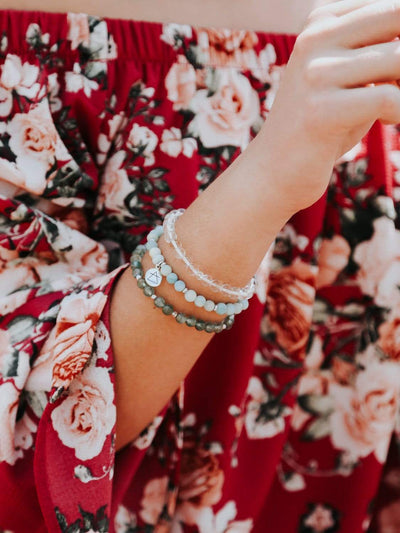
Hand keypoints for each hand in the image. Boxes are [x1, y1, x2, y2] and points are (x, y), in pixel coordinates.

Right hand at [259, 0, 399, 212]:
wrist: (274, 171)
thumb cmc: (320, 127)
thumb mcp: (348, 79)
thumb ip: (379, 51)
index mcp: (319, 23)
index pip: (389, 6)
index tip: (392, 75)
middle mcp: (314, 39)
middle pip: (397, 18)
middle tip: (398, 85)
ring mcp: (315, 74)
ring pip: (397, 59)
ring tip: (392, 108)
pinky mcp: (321, 110)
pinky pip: (388, 98)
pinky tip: (388, 122)